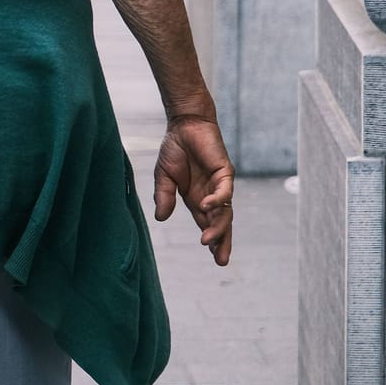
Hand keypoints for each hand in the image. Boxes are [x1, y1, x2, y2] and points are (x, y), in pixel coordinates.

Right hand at [154, 114, 235, 266]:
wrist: (184, 124)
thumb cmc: (175, 148)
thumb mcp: (163, 176)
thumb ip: (164, 196)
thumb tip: (161, 218)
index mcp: (196, 198)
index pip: (207, 223)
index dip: (212, 239)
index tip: (214, 257)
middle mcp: (210, 194)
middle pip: (220, 222)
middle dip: (222, 241)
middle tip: (221, 260)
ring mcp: (219, 184)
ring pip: (224, 210)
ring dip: (218, 226)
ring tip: (209, 241)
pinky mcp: (224, 171)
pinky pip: (224, 189)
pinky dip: (217, 199)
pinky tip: (207, 206)